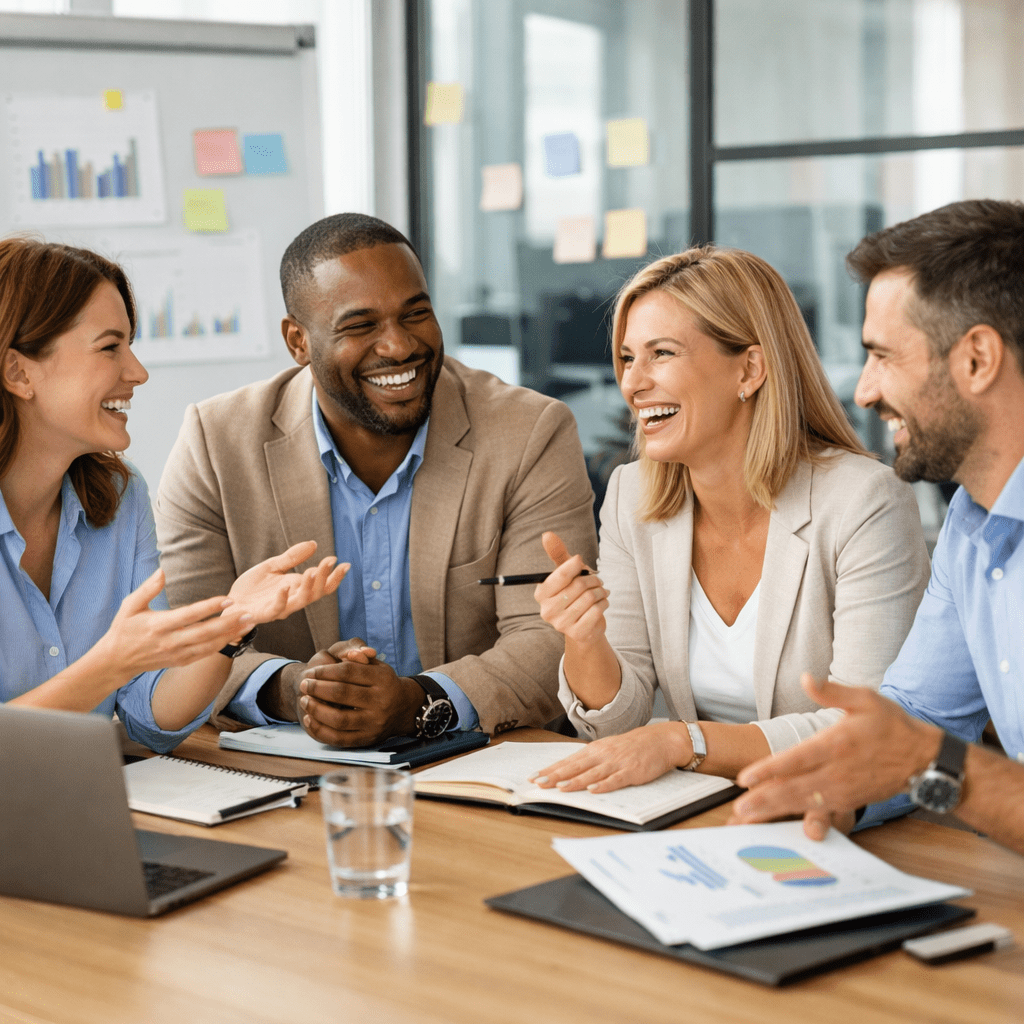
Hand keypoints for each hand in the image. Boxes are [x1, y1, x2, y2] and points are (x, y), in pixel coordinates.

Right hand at [95, 568, 256, 678]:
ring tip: (249, 624)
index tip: (228, 599)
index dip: (210, 607)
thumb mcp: (130, 605)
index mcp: (158, 625)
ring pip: (209, 645)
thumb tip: (162, 571)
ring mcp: (176, 654)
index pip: (189, 615)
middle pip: (204, 632)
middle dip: (229, 623)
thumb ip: (148, 588)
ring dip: (231, 634)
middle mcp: (169, 641)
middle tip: (248, 613)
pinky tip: (235, 635)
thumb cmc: (124, 629)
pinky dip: (222, 645)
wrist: (116, 660)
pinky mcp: (180, 661)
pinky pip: (205, 654)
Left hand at [226, 541, 348, 631]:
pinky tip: (285, 586)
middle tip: (330, 562)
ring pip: (301, 601)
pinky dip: (282, 598)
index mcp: (297, 588)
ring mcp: (280, 608)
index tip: (344, 563)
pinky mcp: (264, 613)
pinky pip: (276, 608)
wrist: (229, 603)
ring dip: (309, 586)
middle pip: (316, 592)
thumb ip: (292, 557)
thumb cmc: (252, 587)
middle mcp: (293, 600)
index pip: (322, 585)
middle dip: (326, 578)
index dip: (334, 577)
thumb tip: (313, 544)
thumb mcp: (273, 566)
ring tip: (313, 570)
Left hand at [297, 653, 424, 745]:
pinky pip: (339, 738)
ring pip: (339, 719)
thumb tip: (352, 653)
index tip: (312, 671)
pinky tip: (310, 719)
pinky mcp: (367, 739)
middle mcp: (381, 701)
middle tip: (304, 684)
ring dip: (316, 709)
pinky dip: (320, 729)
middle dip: (317, 688)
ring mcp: (374, 723)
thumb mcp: (376, 665)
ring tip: (304, 700)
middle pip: (342, 693)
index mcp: (383, 679)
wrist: (402, 710)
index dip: (325, 671)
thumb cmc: (382, 683)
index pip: (348, 671)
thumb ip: (360, 655)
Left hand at [529, 722, 691, 792]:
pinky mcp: (632, 771)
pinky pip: (616, 779)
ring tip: (560, 788)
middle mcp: (603, 754)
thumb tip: (567, 771)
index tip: (534, 777)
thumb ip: (589, 760)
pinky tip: (593, 789)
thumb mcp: (607, 749)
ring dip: (576, 781)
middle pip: (575, 767)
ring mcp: (617, 763)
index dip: (550, 769)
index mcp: (595, 749)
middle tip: (538, 783)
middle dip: (555, 775)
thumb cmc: (630, 747)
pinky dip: (604, 784)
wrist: (659, 740)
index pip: (568, 761)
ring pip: (592, 773)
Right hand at [534, 531, 608, 644]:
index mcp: (541, 593)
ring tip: (601, 592)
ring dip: (601, 591)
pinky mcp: (577, 633)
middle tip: (597, 580)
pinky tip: (602, 604)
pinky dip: (604, 603)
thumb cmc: (575, 593)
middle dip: (593, 579)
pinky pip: (597, 611)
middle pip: (579, 586)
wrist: (585, 625)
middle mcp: (547, 610)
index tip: (581, 562)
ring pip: (590, 597)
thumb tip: (546, 534)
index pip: (561, 575)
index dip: (576, 565)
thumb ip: (557, 553)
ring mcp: (561, 624)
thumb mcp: (567, 573)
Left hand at [728, 673, 941, 837]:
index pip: (796, 759)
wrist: (925, 759)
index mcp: (836, 744)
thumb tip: (806, 678)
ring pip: (801, 803)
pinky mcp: (848, 801)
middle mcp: (836, 771)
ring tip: (746, 819)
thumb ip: (832, 691)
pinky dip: (793, 816)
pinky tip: (775, 821)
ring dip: (772, 812)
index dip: (769, 770)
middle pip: (793, 788)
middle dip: (762, 800)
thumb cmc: (892, 726)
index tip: (745, 779)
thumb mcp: (866, 699)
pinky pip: (816, 811)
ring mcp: (842, 790)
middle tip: (737, 810)